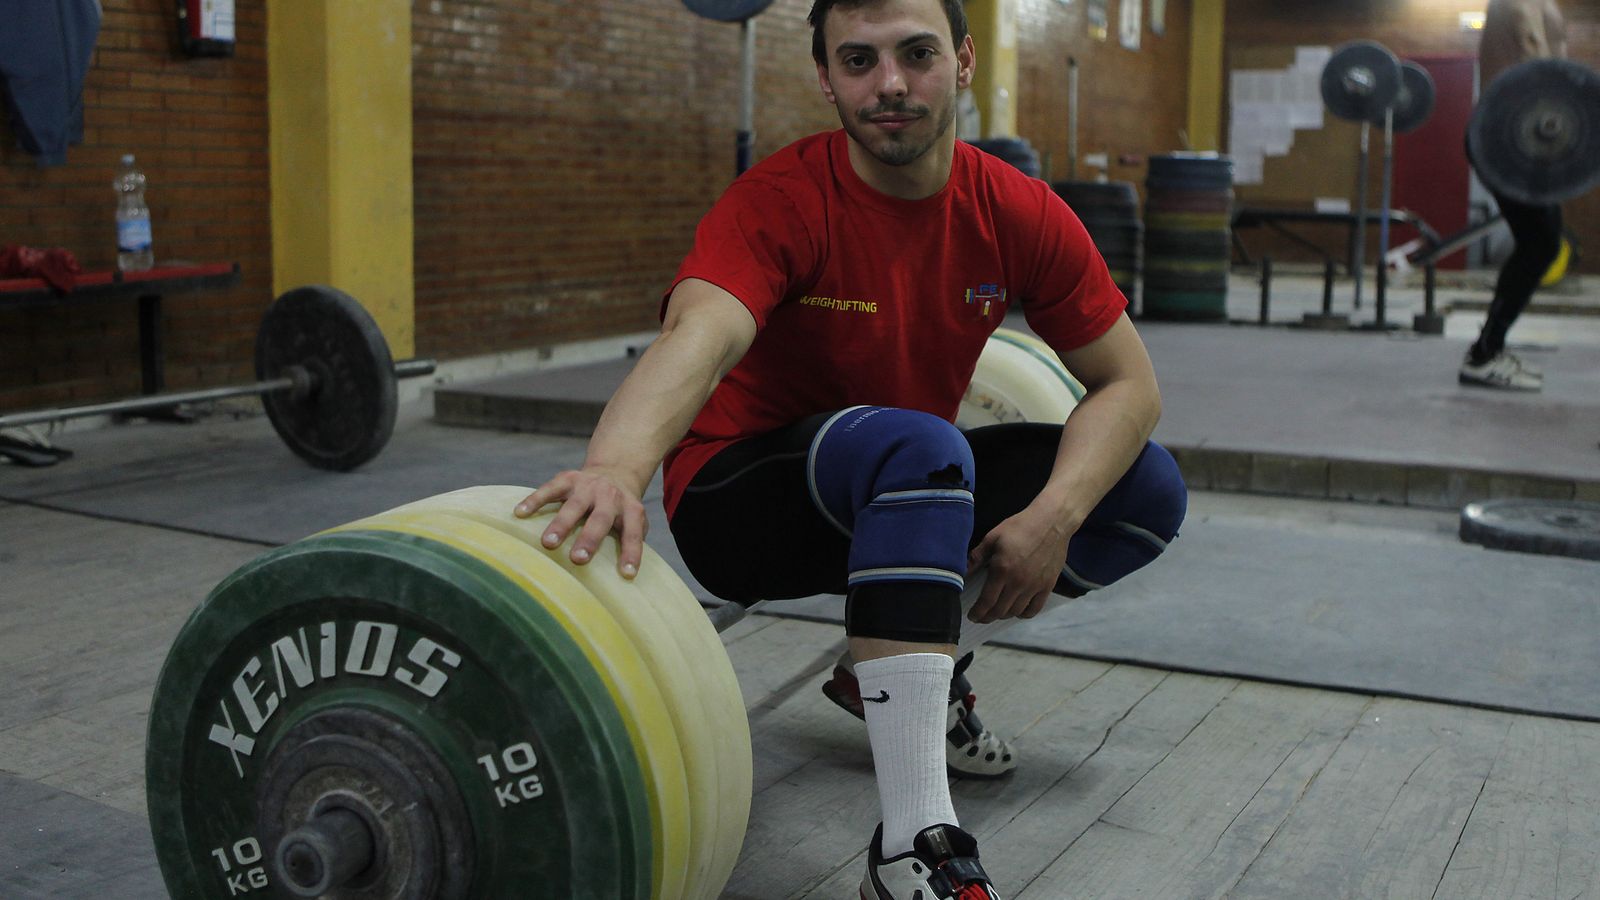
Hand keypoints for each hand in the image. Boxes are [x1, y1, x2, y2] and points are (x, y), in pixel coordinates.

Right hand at [513, 467, 646, 578]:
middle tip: (578, 559)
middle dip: (589, 539)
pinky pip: (550, 489)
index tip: (627, 575)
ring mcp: (588, 486)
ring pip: (574, 505)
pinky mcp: (568, 478)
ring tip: (547, 543)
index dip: (632, 553)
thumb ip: (632, 541)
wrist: (614, 471)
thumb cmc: (622, 510)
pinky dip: (534, 501)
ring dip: (561, 524)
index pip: (633, 533)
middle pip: (601, 518)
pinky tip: (520, 513)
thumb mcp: (635, 521)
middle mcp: (610, 496)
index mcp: (631, 509)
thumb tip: (624, 577)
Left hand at [966, 505, 1074, 622]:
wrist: (1051, 522)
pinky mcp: (1048, 586)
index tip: (972, 616)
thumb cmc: (1019, 527)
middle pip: (1000, 610)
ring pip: (1016, 612)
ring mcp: (1034, 586)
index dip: (978, 613)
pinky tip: (1017, 611)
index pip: (987, 601)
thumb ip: (977, 557)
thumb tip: (962, 573)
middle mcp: (1018, 582)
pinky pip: (1034, 609)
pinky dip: (1023, 614)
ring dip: (1003, 615)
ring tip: (996, 612)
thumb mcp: (993, 537)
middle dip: (987, 617)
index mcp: (1002, 570)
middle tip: (981, 617)